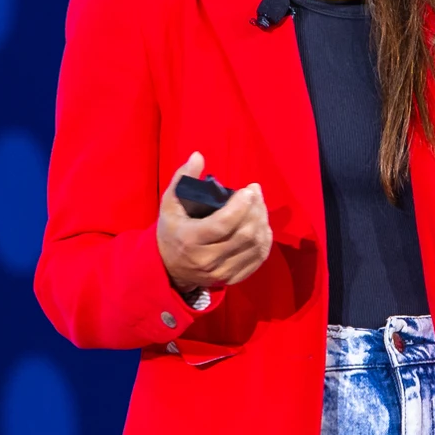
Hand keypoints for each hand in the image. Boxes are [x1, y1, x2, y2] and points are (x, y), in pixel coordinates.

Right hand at [156, 151, 272, 292]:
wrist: (169, 269)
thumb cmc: (170, 231)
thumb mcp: (169, 204)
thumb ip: (182, 179)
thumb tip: (198, 156)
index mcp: (190, 239)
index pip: (222, 224)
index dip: (241, 206)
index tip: (249, 190)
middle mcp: (207, 259)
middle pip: (243, 234)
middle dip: (256, 210)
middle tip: (256, 193)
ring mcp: (222, 272)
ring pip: (254, 246)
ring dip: (262, 222)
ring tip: (259, 206)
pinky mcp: (233, 278)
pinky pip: (258, 259)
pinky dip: (265, 241)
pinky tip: (263, 225)